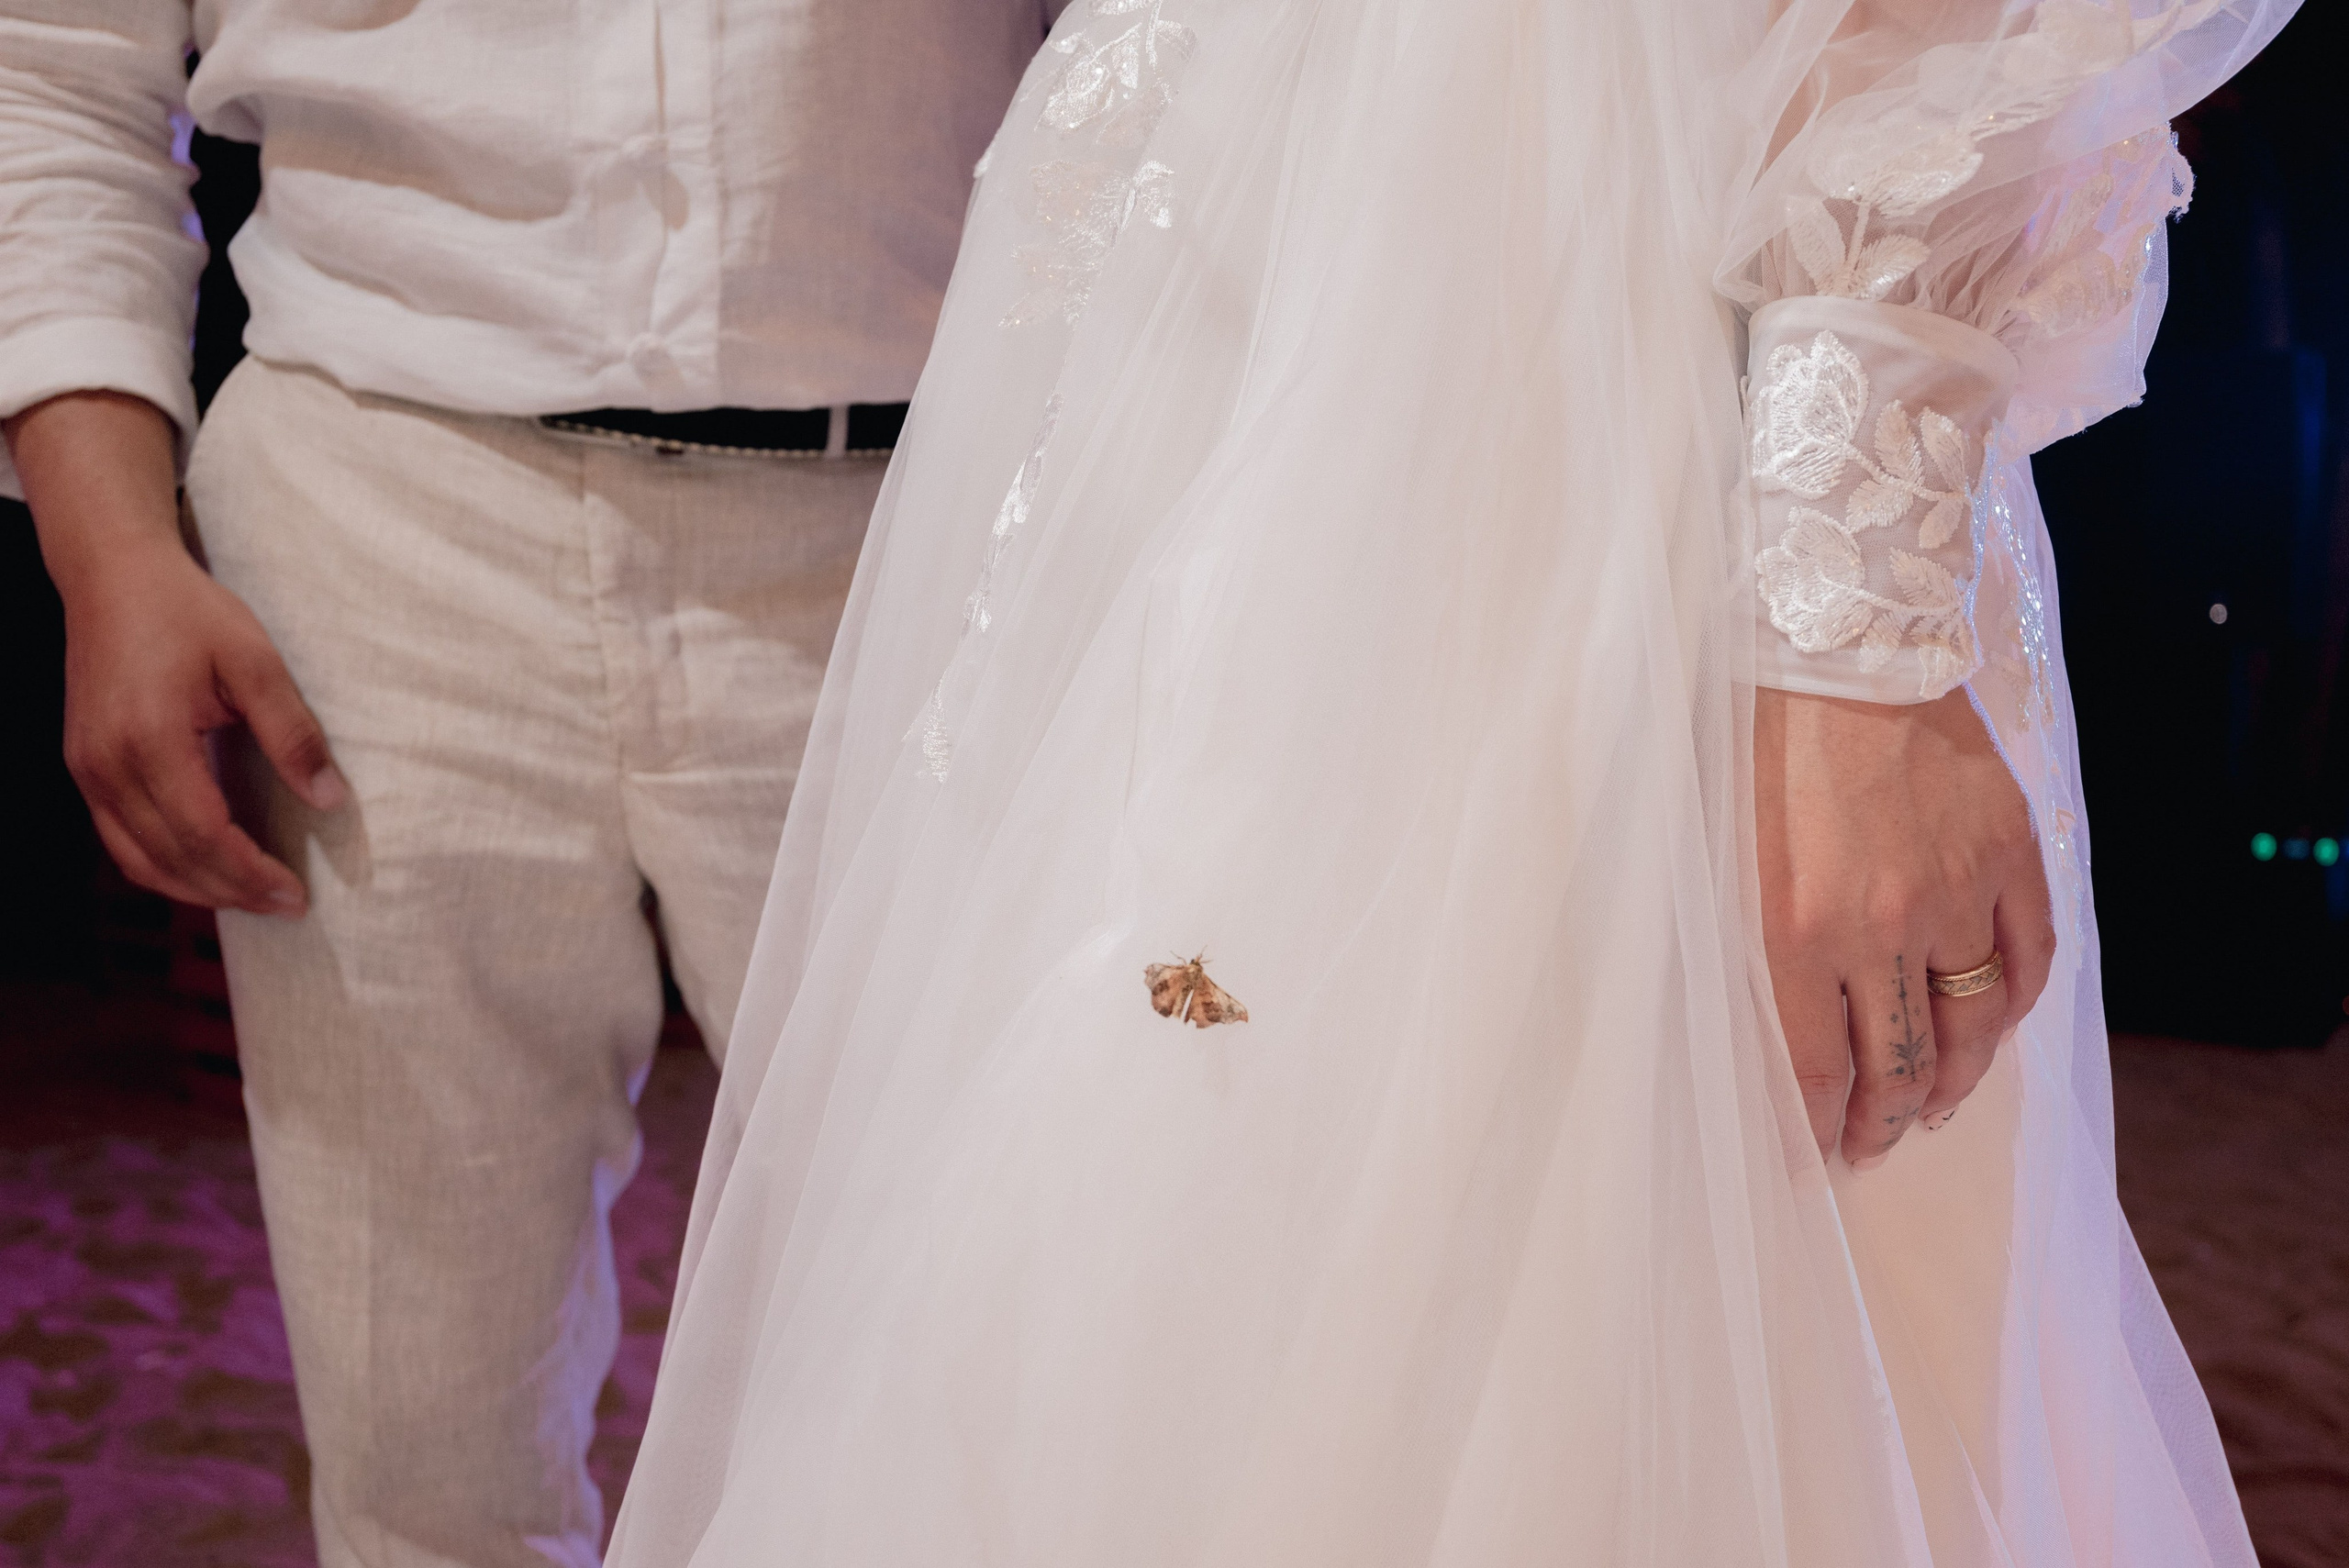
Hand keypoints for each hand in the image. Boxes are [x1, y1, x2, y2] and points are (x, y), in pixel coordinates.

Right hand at [7, 391, 344, 915]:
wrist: (112, 576)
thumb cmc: (186, 611)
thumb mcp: (255, 661)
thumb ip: (293, 733)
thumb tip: (330, 799)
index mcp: (148, 740)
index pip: (204, 834)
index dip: (250, 873)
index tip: (296, 894)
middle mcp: (106, 765)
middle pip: (170, 858)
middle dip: (231, 892)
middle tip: (286, 906)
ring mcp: (88, 770)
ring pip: (138, 859)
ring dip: (196, 889)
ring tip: (252, 899)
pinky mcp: (85, 766)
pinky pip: (119, 839)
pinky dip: (162, 866)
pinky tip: (204, 872)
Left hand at [1753, 686, 2055, 1168]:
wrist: (1838, 644)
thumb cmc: (1753, 744)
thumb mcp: (1717, 853)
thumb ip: (1734, 944)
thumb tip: (1741, 1029)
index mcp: (1795, 932)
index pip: (1812, 1073)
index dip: (1813, 1131)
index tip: (1808, 1158)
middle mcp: (1883, 928)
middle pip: (1898, 1069)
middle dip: (1880, 1127)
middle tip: (1866, 1147)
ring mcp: (1956, 893)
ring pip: (1971, 1032)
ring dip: (1950, 1088)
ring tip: (1928, 1111)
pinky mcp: (2009, 854)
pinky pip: (2028, 963)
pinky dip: (2010, 1012)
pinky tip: (1986, 1034)